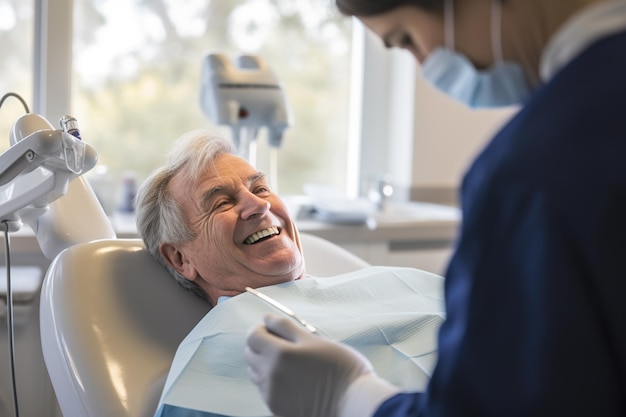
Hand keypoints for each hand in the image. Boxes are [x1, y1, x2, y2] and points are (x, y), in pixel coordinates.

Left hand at [245, 314, 374, 416]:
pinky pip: (265, 389)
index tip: (271, 328)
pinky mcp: (277, 409)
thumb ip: (287, 328)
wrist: (354, 404)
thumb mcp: (316, 340)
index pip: (253, 336)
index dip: (260, 329)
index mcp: (280, 354)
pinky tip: (293, 380)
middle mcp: (271, 375)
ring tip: (290, 363)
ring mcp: (273, 394)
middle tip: (282, 343)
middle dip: (261, 345)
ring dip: (265, 363)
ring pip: (256, 372)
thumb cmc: (341, 369)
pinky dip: (272, 381)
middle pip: (250, 354)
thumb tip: (267, 318)